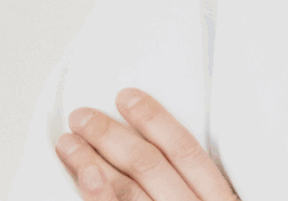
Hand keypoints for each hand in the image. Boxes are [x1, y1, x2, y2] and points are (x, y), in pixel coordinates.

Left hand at [55, 88, 237, 200]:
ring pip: (130, 188)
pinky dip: (97, 195)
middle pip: (151, 164)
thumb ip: (203, 183)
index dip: (156, 119)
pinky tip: (83, 175)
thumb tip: (170, 148)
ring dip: (93, 161)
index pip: (186, 149)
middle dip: (113, 135)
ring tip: (69, 142)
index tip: (128, 96)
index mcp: (219, 196)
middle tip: (83, 115)